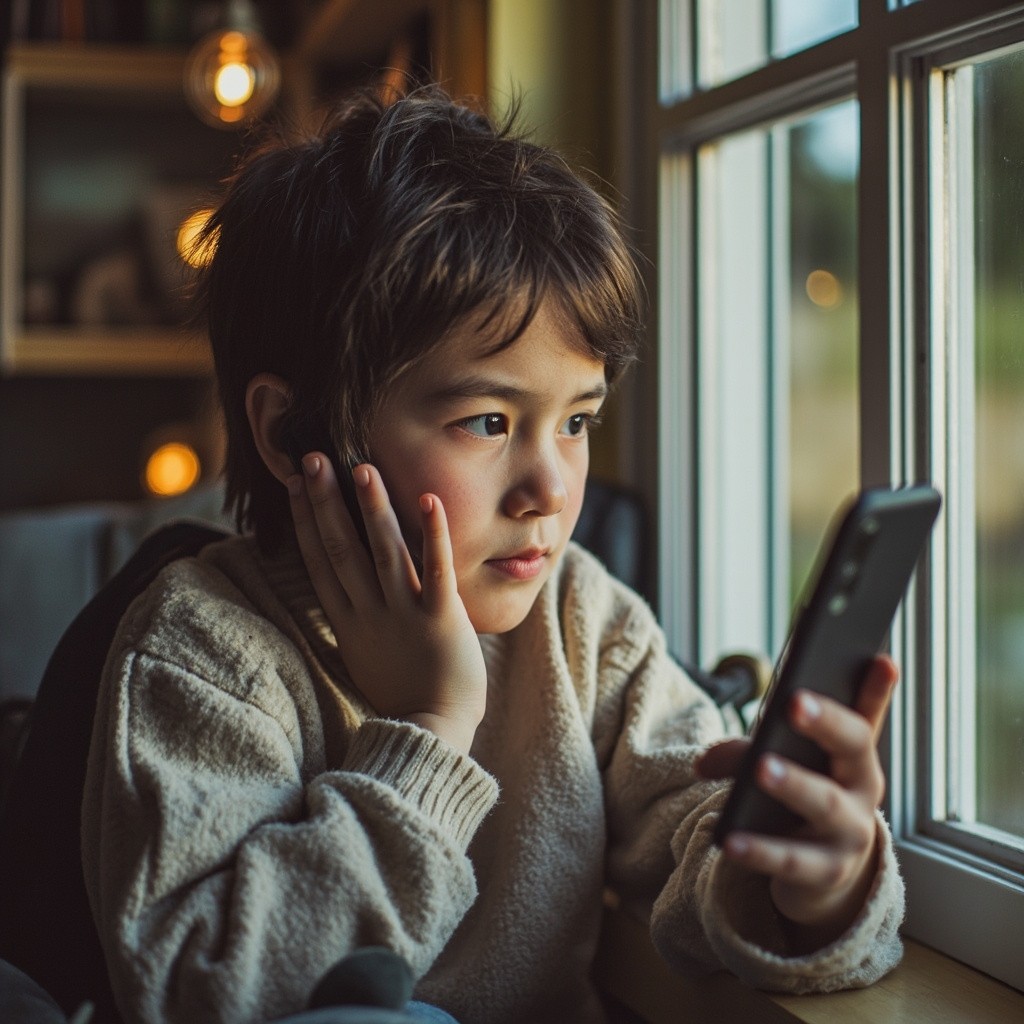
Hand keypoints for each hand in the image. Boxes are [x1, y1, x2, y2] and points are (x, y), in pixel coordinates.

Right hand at [287, 454, 486, 753]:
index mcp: (348, 621)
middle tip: (313, 459)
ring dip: (371, 509)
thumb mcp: (362, 652)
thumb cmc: (403, 690)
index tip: (296, 483)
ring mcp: (404, 615)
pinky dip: (432, 535)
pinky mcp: (441, 619)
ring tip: (361, 468)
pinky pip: (435, 571)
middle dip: (326, 503)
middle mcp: (369, 613)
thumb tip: (340, 587)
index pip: (319, 561)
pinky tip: (428, 499)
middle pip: (341, 549)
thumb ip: (352, 616)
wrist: (432, 731)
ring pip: (383, 553)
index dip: (306, 519)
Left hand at [697, 656, 897, 947]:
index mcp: (854, 753)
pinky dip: (760, 850)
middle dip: (826, 721)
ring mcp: (849, 833)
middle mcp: (862, 788)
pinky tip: (730, 840)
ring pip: (825, 803)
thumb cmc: (801, 799)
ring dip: (794, 783)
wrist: (822, 873)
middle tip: (795, 701)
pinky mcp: (825, 873)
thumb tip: (702, 762)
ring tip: (762, 767)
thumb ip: (745, 752)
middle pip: (852, 747)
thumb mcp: (780, 765)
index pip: (865, 711)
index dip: (875, 687)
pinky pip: (792, 860)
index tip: (881, 657)